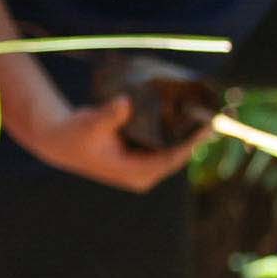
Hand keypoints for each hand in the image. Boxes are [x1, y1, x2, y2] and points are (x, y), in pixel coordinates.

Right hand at [17, 85, 206, 195]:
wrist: (61, 139)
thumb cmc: (75, 133)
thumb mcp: (91, 123)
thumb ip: (109, 115)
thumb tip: (124, 103)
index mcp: (135, 173)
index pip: (171, 159)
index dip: (191, 143)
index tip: (207, 126)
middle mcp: (143, 174)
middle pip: (178, 156)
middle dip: (196, 136)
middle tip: (214, 114)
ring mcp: (144, 167)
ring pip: (175, 150)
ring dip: (190, 133)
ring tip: (206, 111)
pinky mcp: (143, 158)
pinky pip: (167, 145)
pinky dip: (177, 131)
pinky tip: (189, 114)